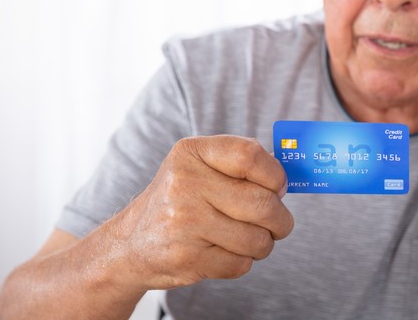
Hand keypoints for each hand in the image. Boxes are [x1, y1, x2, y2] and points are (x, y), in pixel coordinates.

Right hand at [105, 135, 293, 290]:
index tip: (279, 186)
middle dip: (280, 218)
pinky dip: (243, 261)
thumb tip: (287, 178)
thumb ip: (240, 163)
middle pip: (262, 203)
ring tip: (250, 237)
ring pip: (257, 238)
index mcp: (191, 153)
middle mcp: (185, 184)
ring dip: (263, 243)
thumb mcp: (198, 166)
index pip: (250, 155)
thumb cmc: (179, 199)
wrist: (130, 245)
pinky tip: (227, 251)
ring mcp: (184, 223)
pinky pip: (240, 264)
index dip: (276, 175)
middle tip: (278, 222)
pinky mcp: (187, 258)